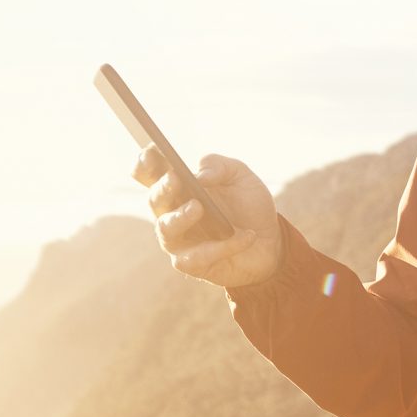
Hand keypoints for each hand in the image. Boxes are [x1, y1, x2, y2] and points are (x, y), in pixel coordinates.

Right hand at [132, 147, 284, 287]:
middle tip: (176, 178)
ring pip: (166, 230)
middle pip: (155, 200)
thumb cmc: (249, 205)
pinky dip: (222, 247)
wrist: (271, 240)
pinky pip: (198, 257)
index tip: (150, 152)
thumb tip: (199, 174)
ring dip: (180, 218)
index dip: (144, 164)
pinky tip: (245, 236)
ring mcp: (179, 240)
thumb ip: (219, 166)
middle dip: (163, 188)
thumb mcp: (240, 176)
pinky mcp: (193, 264)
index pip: (149, 174)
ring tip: (198, 207)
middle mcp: (171, 213)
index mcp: (178, 188)